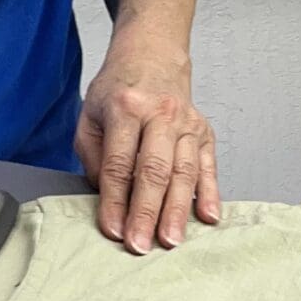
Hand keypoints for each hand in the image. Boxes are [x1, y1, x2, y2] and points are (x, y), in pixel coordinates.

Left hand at [74, 50, 221, 252]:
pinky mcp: (205, 132)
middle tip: (141, 245)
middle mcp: (160, 114)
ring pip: (184, 172)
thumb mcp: (90, 115)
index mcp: (126, 108)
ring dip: (177, 210)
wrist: (153, 55)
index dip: (114, 200)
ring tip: (171, 241)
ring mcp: (187, 123)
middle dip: (146, 212)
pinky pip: (209, 166)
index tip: (113, 230)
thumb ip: (95, 158)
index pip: (119, 163)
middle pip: (154, 170)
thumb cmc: (119, 90)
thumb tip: (109, 199)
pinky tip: (208, 217)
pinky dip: (210, 193)